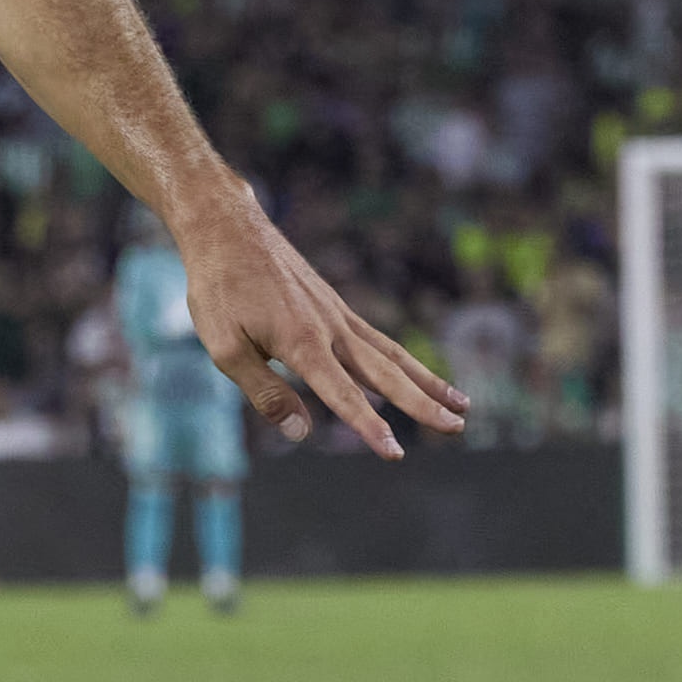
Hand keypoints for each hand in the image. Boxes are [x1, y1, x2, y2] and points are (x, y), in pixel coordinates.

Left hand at [177, 190, 466, 456]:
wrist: (229, 229)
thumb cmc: (219, 290)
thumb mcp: (225, 347)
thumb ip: (265, 392)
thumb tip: (301, 433)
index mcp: (302, 342)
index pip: (344, 394)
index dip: (370, 427)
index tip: (396, 452)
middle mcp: (330, 328)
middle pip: (386, 374)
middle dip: (423, 404)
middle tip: (458, 427)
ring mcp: (337, 315)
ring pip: (391, 354)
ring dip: (427, 381)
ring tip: (462, 402)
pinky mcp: (335, 306)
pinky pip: (376, 339)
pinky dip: (401, 360)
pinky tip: (414, 374)